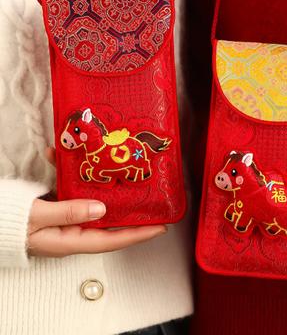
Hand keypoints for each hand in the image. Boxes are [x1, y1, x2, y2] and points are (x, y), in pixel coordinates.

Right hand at [27, 148, 166, 256]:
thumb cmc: (8, 222)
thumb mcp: (37, 217)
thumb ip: (69, 212)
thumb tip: (102, 208)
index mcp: (70, 240)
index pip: (113, 239)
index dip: (139, 234)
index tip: (162, 226)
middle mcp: (74, 230)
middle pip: (111, 223)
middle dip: (132, 212)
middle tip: (153, 199)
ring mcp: (67, 217)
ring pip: (95, 203)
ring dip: (107, 188)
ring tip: (125, 173)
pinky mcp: (58, 205)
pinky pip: (73, 190)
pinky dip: (72, 174)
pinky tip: (66, 155)